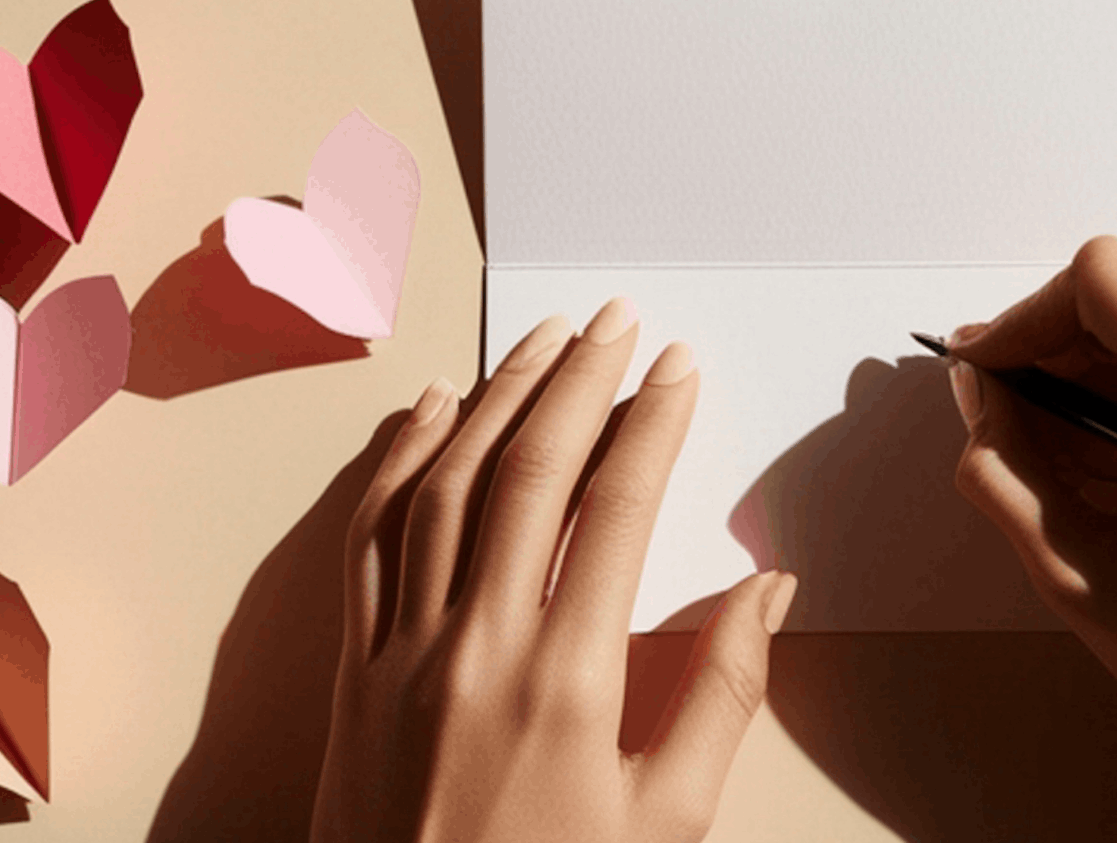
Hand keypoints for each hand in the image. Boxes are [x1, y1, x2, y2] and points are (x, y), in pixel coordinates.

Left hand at [312, 299, 800, 842]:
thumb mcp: (665, 823)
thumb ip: (718, 697)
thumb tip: (764, 592)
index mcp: (564, 683)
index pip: (613, 510)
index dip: (651, 425)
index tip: (678, 368)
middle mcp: (473, 649)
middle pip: (525, 474)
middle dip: (575, 383)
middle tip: (615, 322)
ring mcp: (399, 654)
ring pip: (441, 488)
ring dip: (492, 401)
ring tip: (539, 344)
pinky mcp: (352, 674)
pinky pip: (367, 541)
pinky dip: (397, 465)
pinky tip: (425, 416)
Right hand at [945, 238, 1116, 842]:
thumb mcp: (1076, 574)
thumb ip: (1006, 469)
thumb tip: (977, 394)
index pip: (1109, 281)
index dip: (1028, 317)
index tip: (986, 373)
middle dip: (1058, 336)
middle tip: (1009, 411)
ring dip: (1096, 366)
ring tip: (1060, 461)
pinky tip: (1113, 474)